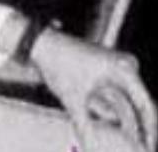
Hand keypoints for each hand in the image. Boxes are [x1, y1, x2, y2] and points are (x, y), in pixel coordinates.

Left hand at [30, 29, 156, 150]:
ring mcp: (113, 68)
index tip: (148, 147)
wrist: (38, 43)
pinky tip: (112, 124)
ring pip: (122, 101)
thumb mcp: (72, 99)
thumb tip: (90, 148)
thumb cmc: (56, 63)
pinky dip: (108, 109)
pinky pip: (111, 95)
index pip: (145, 105)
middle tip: (141, 148)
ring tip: (130, 142)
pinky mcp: (102, 72)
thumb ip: (85, 127)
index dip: (149, 129)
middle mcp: (123, 67)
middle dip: (136, 128)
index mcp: (124, 70)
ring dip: (123, 121)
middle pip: (136, 105)